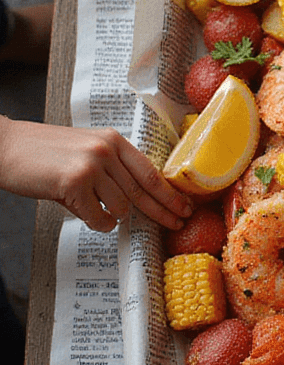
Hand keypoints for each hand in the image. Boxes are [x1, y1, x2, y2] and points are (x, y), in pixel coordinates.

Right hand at [0, 117, 190, 230]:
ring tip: (92, 208)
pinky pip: (98, 217)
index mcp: (113, 139)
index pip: (150, 171)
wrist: (6, 147)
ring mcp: (92, 165)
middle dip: (163, 212)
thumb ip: (112, 169)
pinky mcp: (75, 182)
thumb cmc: (44, 154)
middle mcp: (106, 149)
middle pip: (144, 191)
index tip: (185, 207)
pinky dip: (96, 222)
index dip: (169, 193)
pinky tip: (86, 214)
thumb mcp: (86, 150)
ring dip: (111, 216)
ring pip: (120, 208)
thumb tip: (137, 200)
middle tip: (178, 224)